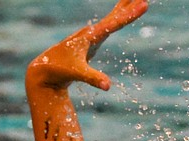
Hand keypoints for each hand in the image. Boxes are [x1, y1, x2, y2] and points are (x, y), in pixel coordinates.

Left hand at [27, 0, 148, 90]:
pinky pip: (107, 27)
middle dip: (128, 5)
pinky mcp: (90, 43)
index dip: (130, 15)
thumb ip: (93, 78)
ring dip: (123, 8)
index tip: (144, 4)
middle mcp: (91, 33)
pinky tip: (117, 18)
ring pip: (111, 19)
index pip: (115, 23)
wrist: (44, 70)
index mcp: (90, 36)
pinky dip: (115, 19)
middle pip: (114, 16)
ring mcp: (91, 37)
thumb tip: (108, 86)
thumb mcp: (77, 73)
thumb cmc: (59, 70)